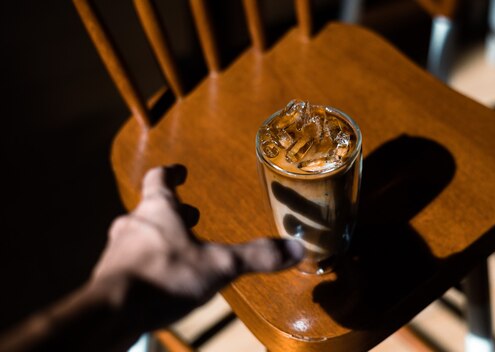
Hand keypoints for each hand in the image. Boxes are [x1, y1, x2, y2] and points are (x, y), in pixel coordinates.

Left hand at [91, 165, 303, 331]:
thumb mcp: (219, 265)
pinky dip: (149, 264)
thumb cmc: (164, 277)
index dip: (171, 174)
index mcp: (158, 210)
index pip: (160, 180)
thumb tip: (296, 249)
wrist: (112, 313)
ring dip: (160, 238)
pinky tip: (163, 280)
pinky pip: (132, 263)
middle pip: (151, 210)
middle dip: (173, 213)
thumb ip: (256, 256)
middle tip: (190, 214)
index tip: (180, 171)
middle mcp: (134, 224)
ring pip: (140, 236)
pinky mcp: (110, 278)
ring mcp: (118, 251)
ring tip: (180, 249)